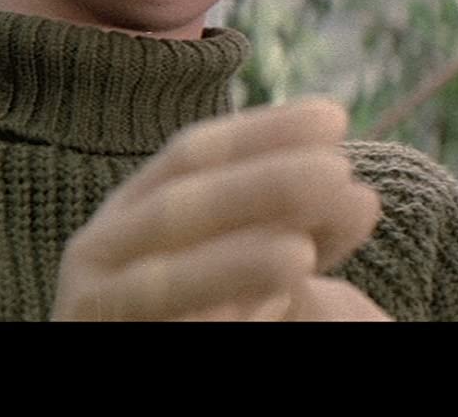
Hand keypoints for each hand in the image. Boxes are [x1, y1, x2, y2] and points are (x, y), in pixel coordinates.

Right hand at [51, 98, 386, 320]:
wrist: (157, 339)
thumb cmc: (210, 305)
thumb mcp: (254, 255)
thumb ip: (301, 224)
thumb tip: (359, 200)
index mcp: (133, 210)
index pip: (194, 156)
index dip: (262, 134)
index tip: (334, 118)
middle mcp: (102, 252)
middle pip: (176, 210)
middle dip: (257, 187)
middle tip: (336, 171)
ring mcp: (99, 306)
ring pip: (157, 284)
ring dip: (228, 265)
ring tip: (300, 255)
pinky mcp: (106, 338)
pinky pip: (160, 328)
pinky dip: (199, 321)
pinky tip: (250, 315)